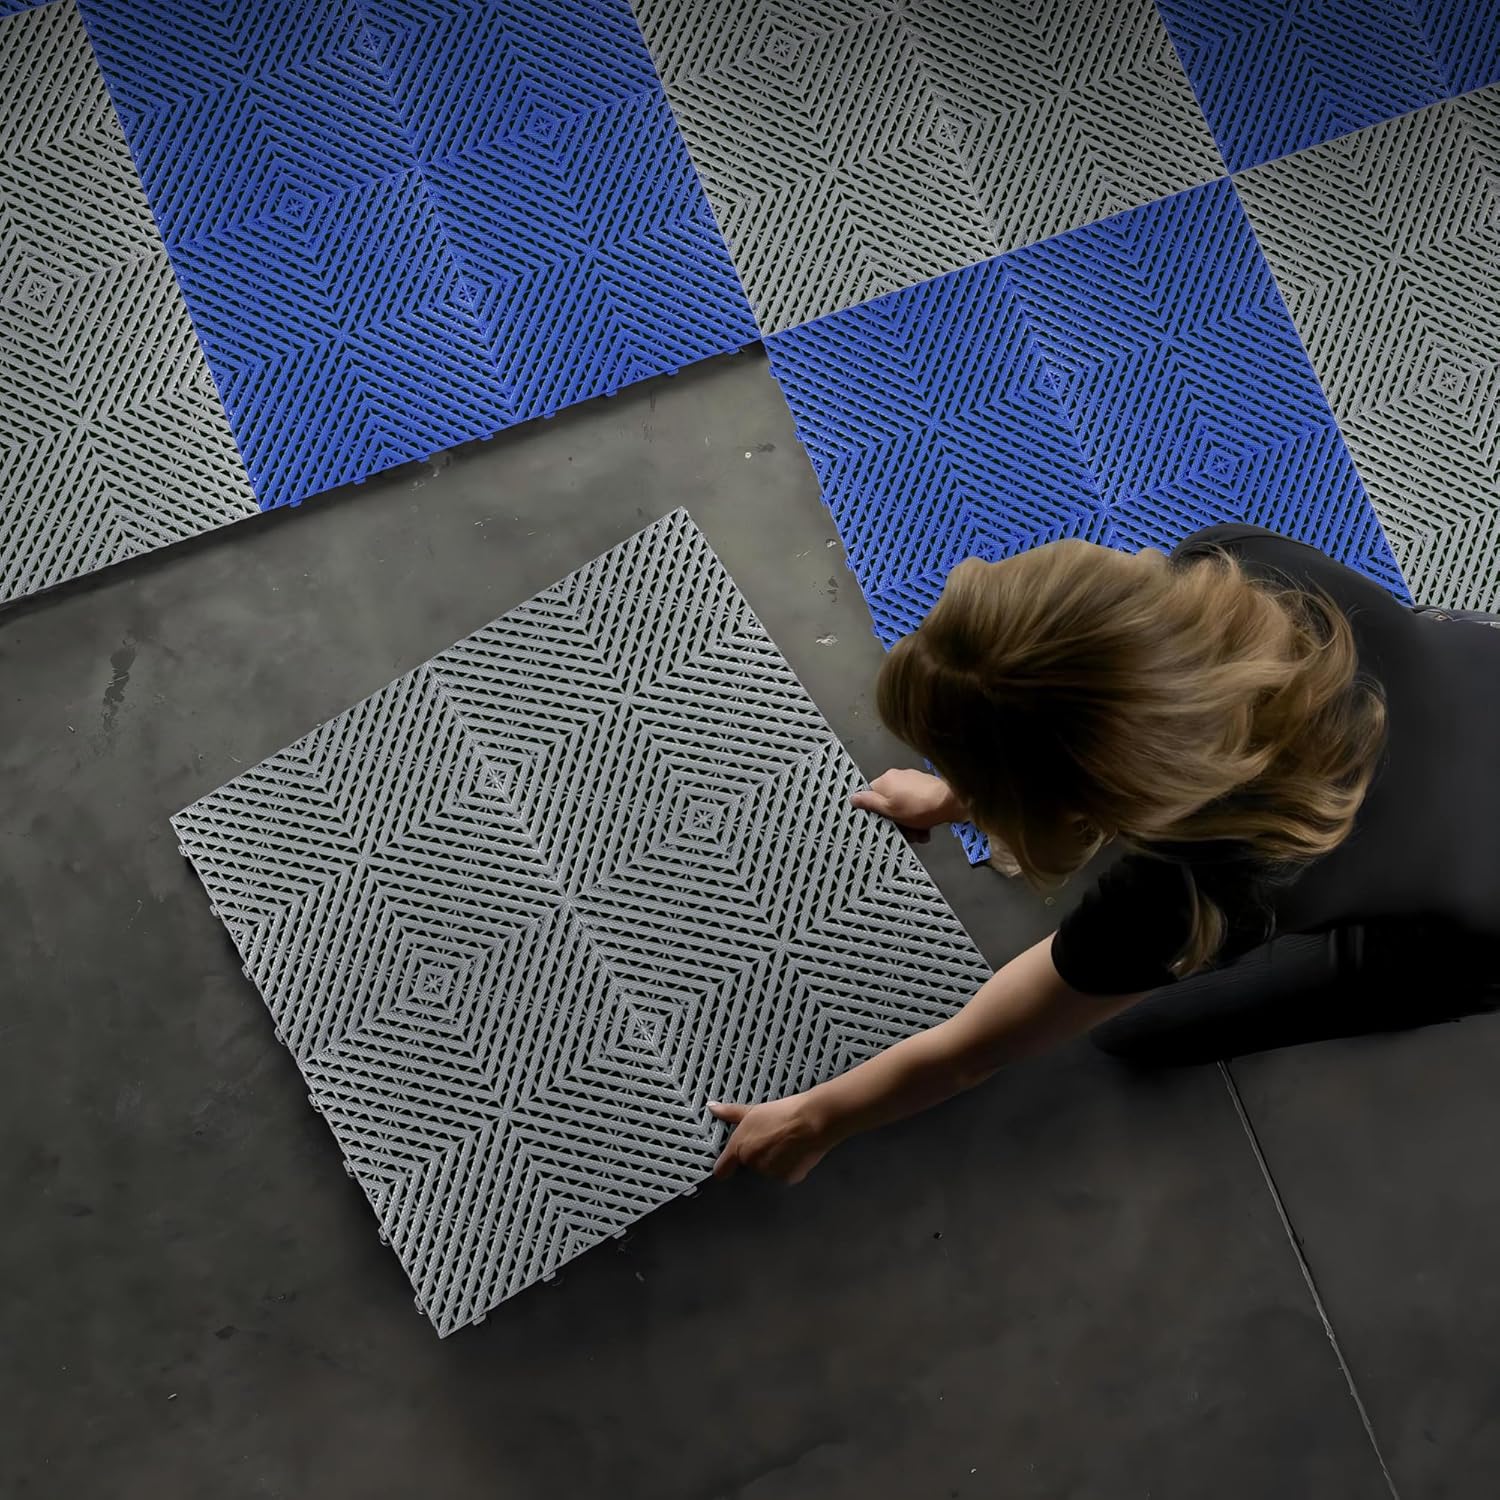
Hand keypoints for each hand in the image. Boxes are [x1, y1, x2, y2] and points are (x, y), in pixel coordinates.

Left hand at [709, 1095, 834, 1183]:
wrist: (813, 1120)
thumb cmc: (786, 1113)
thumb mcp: (753, 1110)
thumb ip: (730, 1112)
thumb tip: (714, 1108)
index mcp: (740, 1148)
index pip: (722, 1170)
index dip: (724, 1166)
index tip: (726, 1163)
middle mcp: (753, 1164)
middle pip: (749, 1166)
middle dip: (756, 1155)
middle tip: (769, 1138)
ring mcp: (771, 1173)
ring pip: (767, 1170)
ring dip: (772, 1161)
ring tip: (784, 1142)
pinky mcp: (788, 1178)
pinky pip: (784, 1174)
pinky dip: (788, 1165)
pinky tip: (794, 1150)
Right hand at [851, 768, 963, 842]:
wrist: (951, 803)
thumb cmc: (920, 806)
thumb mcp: (889, 810)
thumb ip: (869, 803)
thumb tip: (852, 798)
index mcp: (885, 781)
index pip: (870, 797)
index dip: (875, 813)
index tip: (881, 824)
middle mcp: (897, 778)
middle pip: (888, 804)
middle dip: (896, 822)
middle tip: (903, 832)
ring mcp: (913, 783)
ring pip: (903, 808)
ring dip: (909, 823)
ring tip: (918, 834)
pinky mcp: (926, 789)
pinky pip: (916, 806)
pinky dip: (919, 818)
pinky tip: (925, 829)